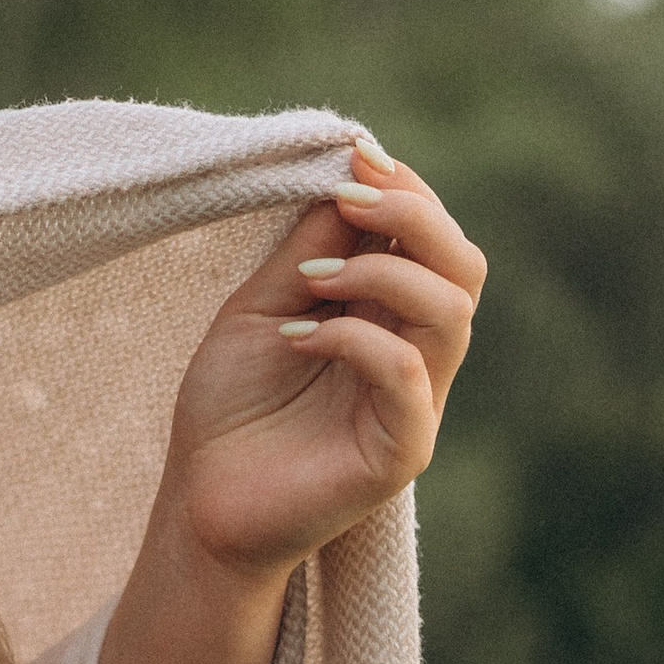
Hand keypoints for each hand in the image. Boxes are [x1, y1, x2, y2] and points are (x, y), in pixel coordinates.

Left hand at [155, 146, 484, 590]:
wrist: (200, 507)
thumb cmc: (229, 412)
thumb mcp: (263, 307)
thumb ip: (310, 248)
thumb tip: (352, 171)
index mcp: (389, 317)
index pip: (432, 240)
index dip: (405, 190)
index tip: (353, 155)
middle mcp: (414, 355)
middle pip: (463, 266)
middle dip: (414, 215)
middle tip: (350, 197)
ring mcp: (415, 404)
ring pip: (451, 311)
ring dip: (383, 272)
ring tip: (313, 278)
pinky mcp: (402, 451)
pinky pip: (408, 375)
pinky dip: (357, 339)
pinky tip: (299, 337)